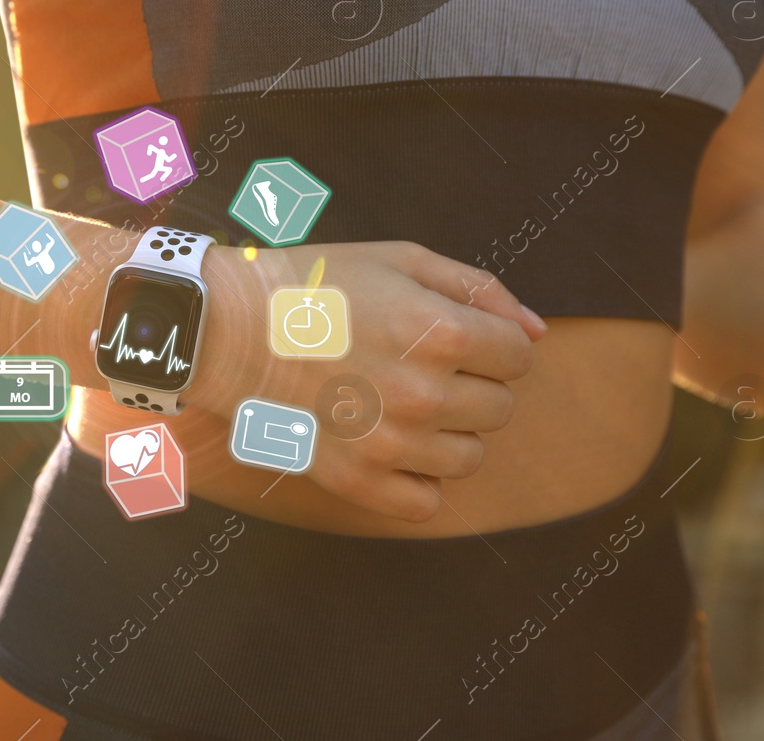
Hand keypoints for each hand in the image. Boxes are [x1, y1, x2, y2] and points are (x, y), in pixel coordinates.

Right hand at [192, 241, 546, 522]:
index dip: (490, 341)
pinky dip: (416, 478)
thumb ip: (480, 290)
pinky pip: (426, 502)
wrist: (227, 328)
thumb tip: (535, 333)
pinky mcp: (357, 481)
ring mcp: (390, 444)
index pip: (519, 355)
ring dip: (447, 431)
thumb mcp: (401, 261)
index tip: (448, 335)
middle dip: (471, 384)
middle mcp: (424, 393)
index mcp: (441, 332)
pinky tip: (387, 443)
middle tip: (416, 364)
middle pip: (501, 407)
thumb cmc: (318, 285)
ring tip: (397, 401)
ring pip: (470, 457)